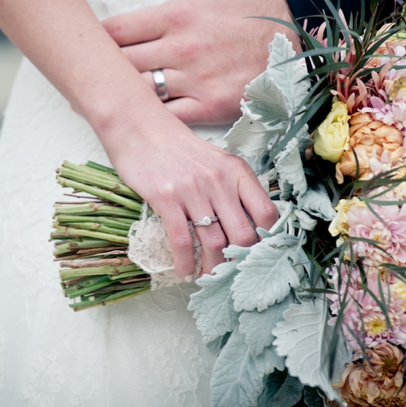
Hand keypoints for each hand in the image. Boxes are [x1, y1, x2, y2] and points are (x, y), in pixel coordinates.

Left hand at [102, 0, 298, 125]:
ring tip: (107, 94)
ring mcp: (191, 82)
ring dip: (118, 92)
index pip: (117, 28)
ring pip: (135, 91)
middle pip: (118, 61)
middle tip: (91, 71)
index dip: (96, 36)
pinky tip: (137, 116)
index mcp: (179, 16)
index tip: (92, 42)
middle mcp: (179, 50)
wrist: (302, 56)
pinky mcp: (205, 109)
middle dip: (100, 66)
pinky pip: (163, 117)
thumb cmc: (266, 14)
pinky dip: (145, 118)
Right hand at [102, 112, 277, 279]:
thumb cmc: (176, 148)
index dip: (266, 241)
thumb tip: (244, 226)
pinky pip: (182, 241)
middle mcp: (219, 181)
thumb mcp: (214, 161)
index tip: (257, 255)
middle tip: (232, 275)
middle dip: (239, 262)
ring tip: (209, 279)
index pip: (266, 213)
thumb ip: (231, 187)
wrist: (139, 127)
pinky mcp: (166, 199)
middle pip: (243, 234)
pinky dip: (185, 263)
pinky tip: (184, 272)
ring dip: (212, 269)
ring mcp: (192, 190)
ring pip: (214, 243)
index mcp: (236, 170)